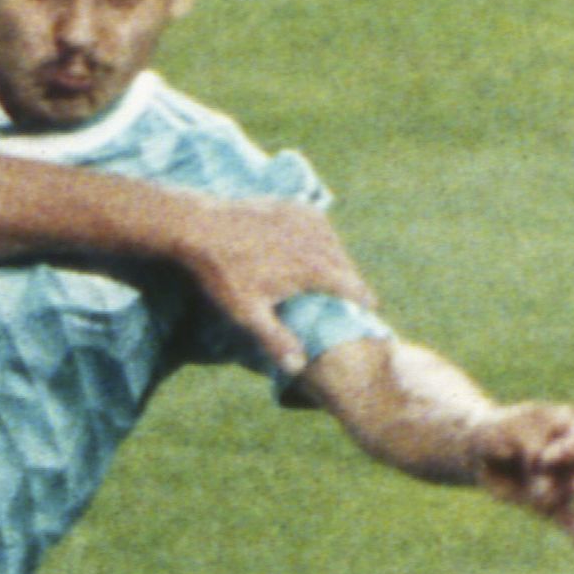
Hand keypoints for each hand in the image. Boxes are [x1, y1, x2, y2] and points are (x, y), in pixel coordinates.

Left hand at [173, 199, 377, 378]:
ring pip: (333, 244)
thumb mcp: (248, 313)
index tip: (371, 309)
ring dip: (335, 259)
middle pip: (346, 265)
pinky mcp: (294, 206)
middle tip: (350, 297)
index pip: (353, 287)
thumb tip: (299, 367)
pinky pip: (317, 227)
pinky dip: (318, 240)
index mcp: (316, 267)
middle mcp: (319, 238)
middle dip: (348, 281)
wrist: (202, 226)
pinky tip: (312, 251)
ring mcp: (308, 218)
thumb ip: (276, 340)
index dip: (363, 299)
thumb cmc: (224, 273)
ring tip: (332, 277)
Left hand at [469, 402, 573, 542]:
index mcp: (569, 425)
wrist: (481, 452)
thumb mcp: (507, 430)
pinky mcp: (557, 505)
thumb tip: (547, 486)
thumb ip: (529, 447)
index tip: (545, 458)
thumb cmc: (498, 432)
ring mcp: (571, 480)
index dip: (572, 448)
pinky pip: (572, 519)